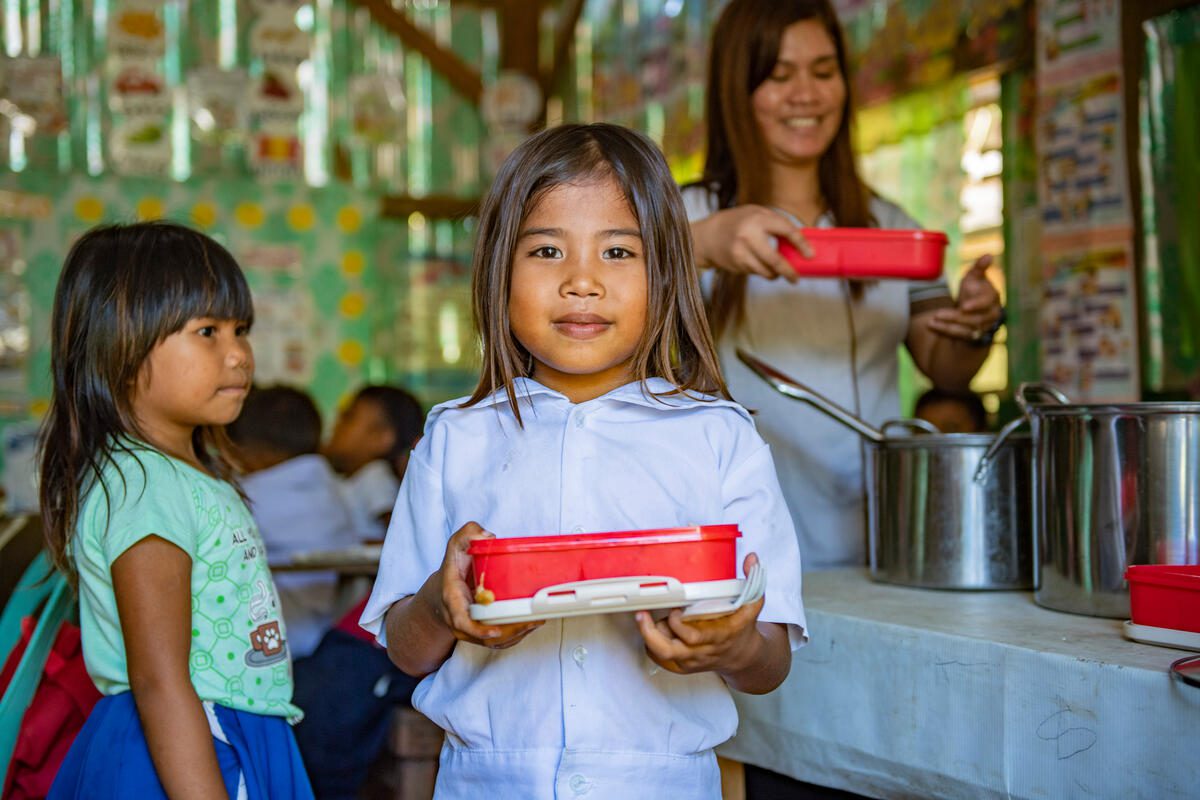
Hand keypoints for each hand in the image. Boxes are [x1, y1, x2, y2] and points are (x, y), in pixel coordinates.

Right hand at [432, 522, 542, 649]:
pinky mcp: (480, 634)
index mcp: (453, 600)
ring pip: (494, 641)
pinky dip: (515, 635)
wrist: (439, 595)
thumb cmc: (452, 571)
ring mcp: (470, 631)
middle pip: (485, 636)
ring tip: (537, 621)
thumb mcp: (455, 547)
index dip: (478, 630)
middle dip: (510, 631)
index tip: (495, 631)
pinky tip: (530, 624)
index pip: (461, 621)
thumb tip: (487, 536)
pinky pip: (498, 641)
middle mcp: (460, 621)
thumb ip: (467, 535)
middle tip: (533, 620)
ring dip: (517, 634)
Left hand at [635, 553, 765, 675]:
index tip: (675, 608)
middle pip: (668, 651)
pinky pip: (659, 658)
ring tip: (652, 619)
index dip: (678, 624)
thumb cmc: (742, 630)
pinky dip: (652, 644)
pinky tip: (656, 630)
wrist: (742, 657)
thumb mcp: (752, 605)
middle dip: (650, 632)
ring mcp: (690, 661)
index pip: (692, 637)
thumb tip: (751, 559)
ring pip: (660, 653)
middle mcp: (701, 651)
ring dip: (652, 634)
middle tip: (642, 614)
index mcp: (717, 636)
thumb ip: (753, 580)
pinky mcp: (682, 666)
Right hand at [692, 205, 810, 281]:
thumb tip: (802, 240)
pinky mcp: (736, 265)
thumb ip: (777, 223)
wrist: (708, 236)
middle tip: (797, 278)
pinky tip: (758, 263)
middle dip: (789, 272)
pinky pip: (756, 272)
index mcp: (757, 219)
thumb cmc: (738, 222)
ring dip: (776, 274)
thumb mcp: (756, 213)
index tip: (810, 255)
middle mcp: (748, 236)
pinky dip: (762, 271)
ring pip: (766, 271)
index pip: (786, 231)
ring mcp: (740, 253)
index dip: (801, 244)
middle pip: (775, 260)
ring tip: (778, 271)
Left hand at [926, 254, 1002, 343]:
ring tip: (931, 321)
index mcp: (992, 298)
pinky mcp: (974, 336)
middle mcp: (991, 315)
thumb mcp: (975, 276)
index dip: (976, 305)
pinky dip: (946, 332)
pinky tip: (932, 326)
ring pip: (966, 330)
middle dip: (955, 317)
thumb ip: (979, 267)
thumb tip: (989, 255)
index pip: (986, 303)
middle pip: (974, 319)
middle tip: (937, 314)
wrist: (975, 306)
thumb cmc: (975, 288)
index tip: (964, 306)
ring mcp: (984, 327)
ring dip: (948, 326)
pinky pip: (960, 337)